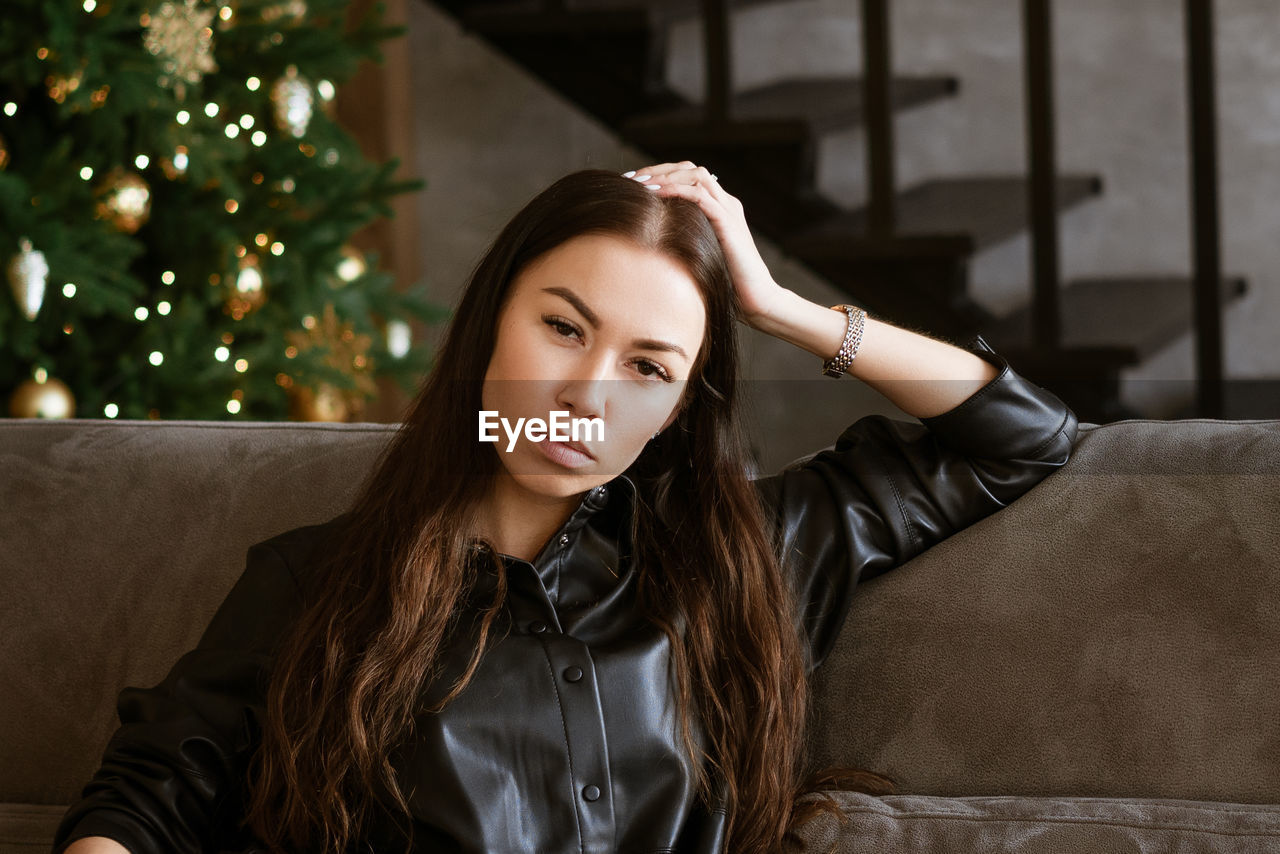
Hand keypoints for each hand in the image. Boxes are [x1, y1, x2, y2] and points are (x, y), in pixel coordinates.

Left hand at [622, 161, 785, 325]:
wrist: (757, 301)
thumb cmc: (726, 285)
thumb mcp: (698, 256)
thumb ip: (682, 242)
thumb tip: (648, 243)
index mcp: (719, 208)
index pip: (687, 176)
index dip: (659, 174)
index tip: (631, 184)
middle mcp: (726, 203)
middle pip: (690, 169)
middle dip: (657, 169)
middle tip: (630, 179)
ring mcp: (729, 211)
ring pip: (697, 175)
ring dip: (665, 175)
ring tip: (640, 184)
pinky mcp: (729, 223)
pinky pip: (701, 196)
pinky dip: (677, 190)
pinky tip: (656, 194)